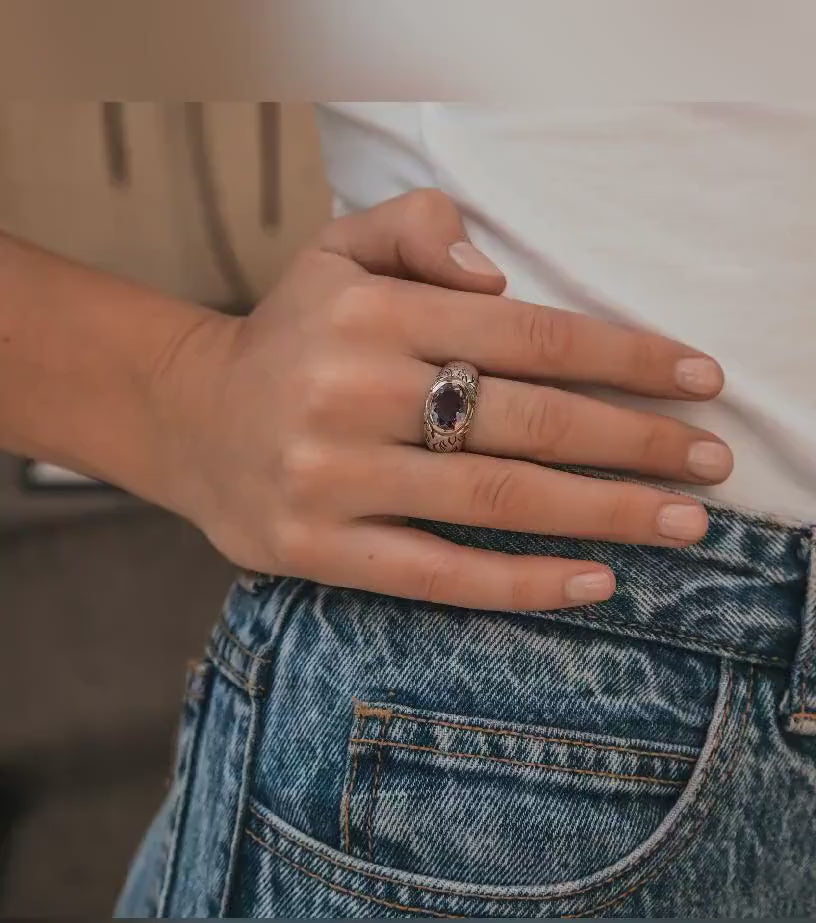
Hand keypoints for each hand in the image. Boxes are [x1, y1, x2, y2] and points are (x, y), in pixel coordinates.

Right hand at [155, 189, 729, 611]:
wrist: (187, 420)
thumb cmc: (287, 335)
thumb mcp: (335, 250)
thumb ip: (416, 226)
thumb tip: (499, 270)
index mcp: (371, 314)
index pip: (528, 333)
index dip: (624, 356)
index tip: (699, 380)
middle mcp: (353, 392)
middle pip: (528, 420)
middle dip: (635, 442)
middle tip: (710, 462)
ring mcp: (335, 479)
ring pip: (495, 499)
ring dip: (603, 512)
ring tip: (681, 523)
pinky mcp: (319, 550)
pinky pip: (437, 573)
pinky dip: (522, 582)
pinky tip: (594, 581)